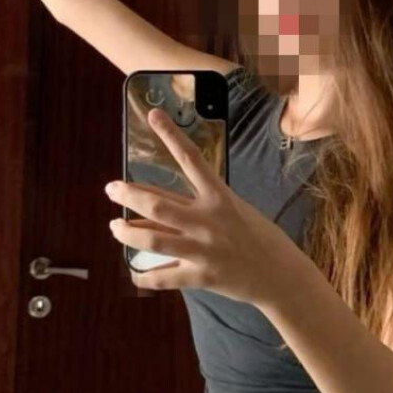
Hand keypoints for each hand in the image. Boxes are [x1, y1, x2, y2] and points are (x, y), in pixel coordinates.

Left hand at [105, 106, 306, 307]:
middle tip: (112, 189)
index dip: (170, 135)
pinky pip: (162, 278)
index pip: (191, 159)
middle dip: (129, 195)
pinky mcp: (200, 277)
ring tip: (115, 226)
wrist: (280, 276)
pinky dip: (143, 276)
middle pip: (157, 205)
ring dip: (127, 233)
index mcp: (220, 198)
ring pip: (152, 240)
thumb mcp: (235, 211)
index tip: (153, 114)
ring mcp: (202, 251)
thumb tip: (151, 212)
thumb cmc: (260, 238)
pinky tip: (132, 272)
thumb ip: (196, 208)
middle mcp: (208, 221)